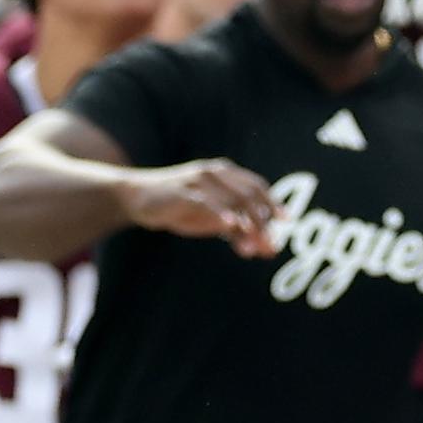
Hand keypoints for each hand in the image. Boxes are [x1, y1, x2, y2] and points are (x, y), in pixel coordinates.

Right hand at [123, 159, 278, 255]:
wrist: (136, 199)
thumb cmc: (179, 207)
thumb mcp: (211, 219)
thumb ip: (237, 229)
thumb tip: (266, 249)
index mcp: (225, 174)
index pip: (256, 186)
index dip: (272, 202)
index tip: (286, 220)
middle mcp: (215, 173)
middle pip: (248, 195)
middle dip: (262, 221)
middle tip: (270, 245)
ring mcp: (198, 181)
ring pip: (231, 201)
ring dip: (247, 225)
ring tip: (254, 246)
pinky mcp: (181, 193)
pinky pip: (206, 202)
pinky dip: (221, 212)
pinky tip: (232, 224)